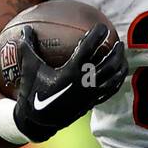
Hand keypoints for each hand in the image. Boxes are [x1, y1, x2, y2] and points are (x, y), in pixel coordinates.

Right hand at [13, 23, 127, 141]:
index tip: (102, 27)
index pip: (87, 49)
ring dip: (119, 66)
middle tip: (118, 42)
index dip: (96, 36)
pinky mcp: (91, 103)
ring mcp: (89, 94)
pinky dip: (117, 81)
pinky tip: (119, 75)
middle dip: (115, 52)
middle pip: (107, 64)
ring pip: (112, 78)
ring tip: (122, 56)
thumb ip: (28, 46)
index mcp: (69, 72)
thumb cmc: (32, 91)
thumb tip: (25, 28)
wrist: (37, 120)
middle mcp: (83, 83)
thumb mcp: (29, 67)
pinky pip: (109, 91)